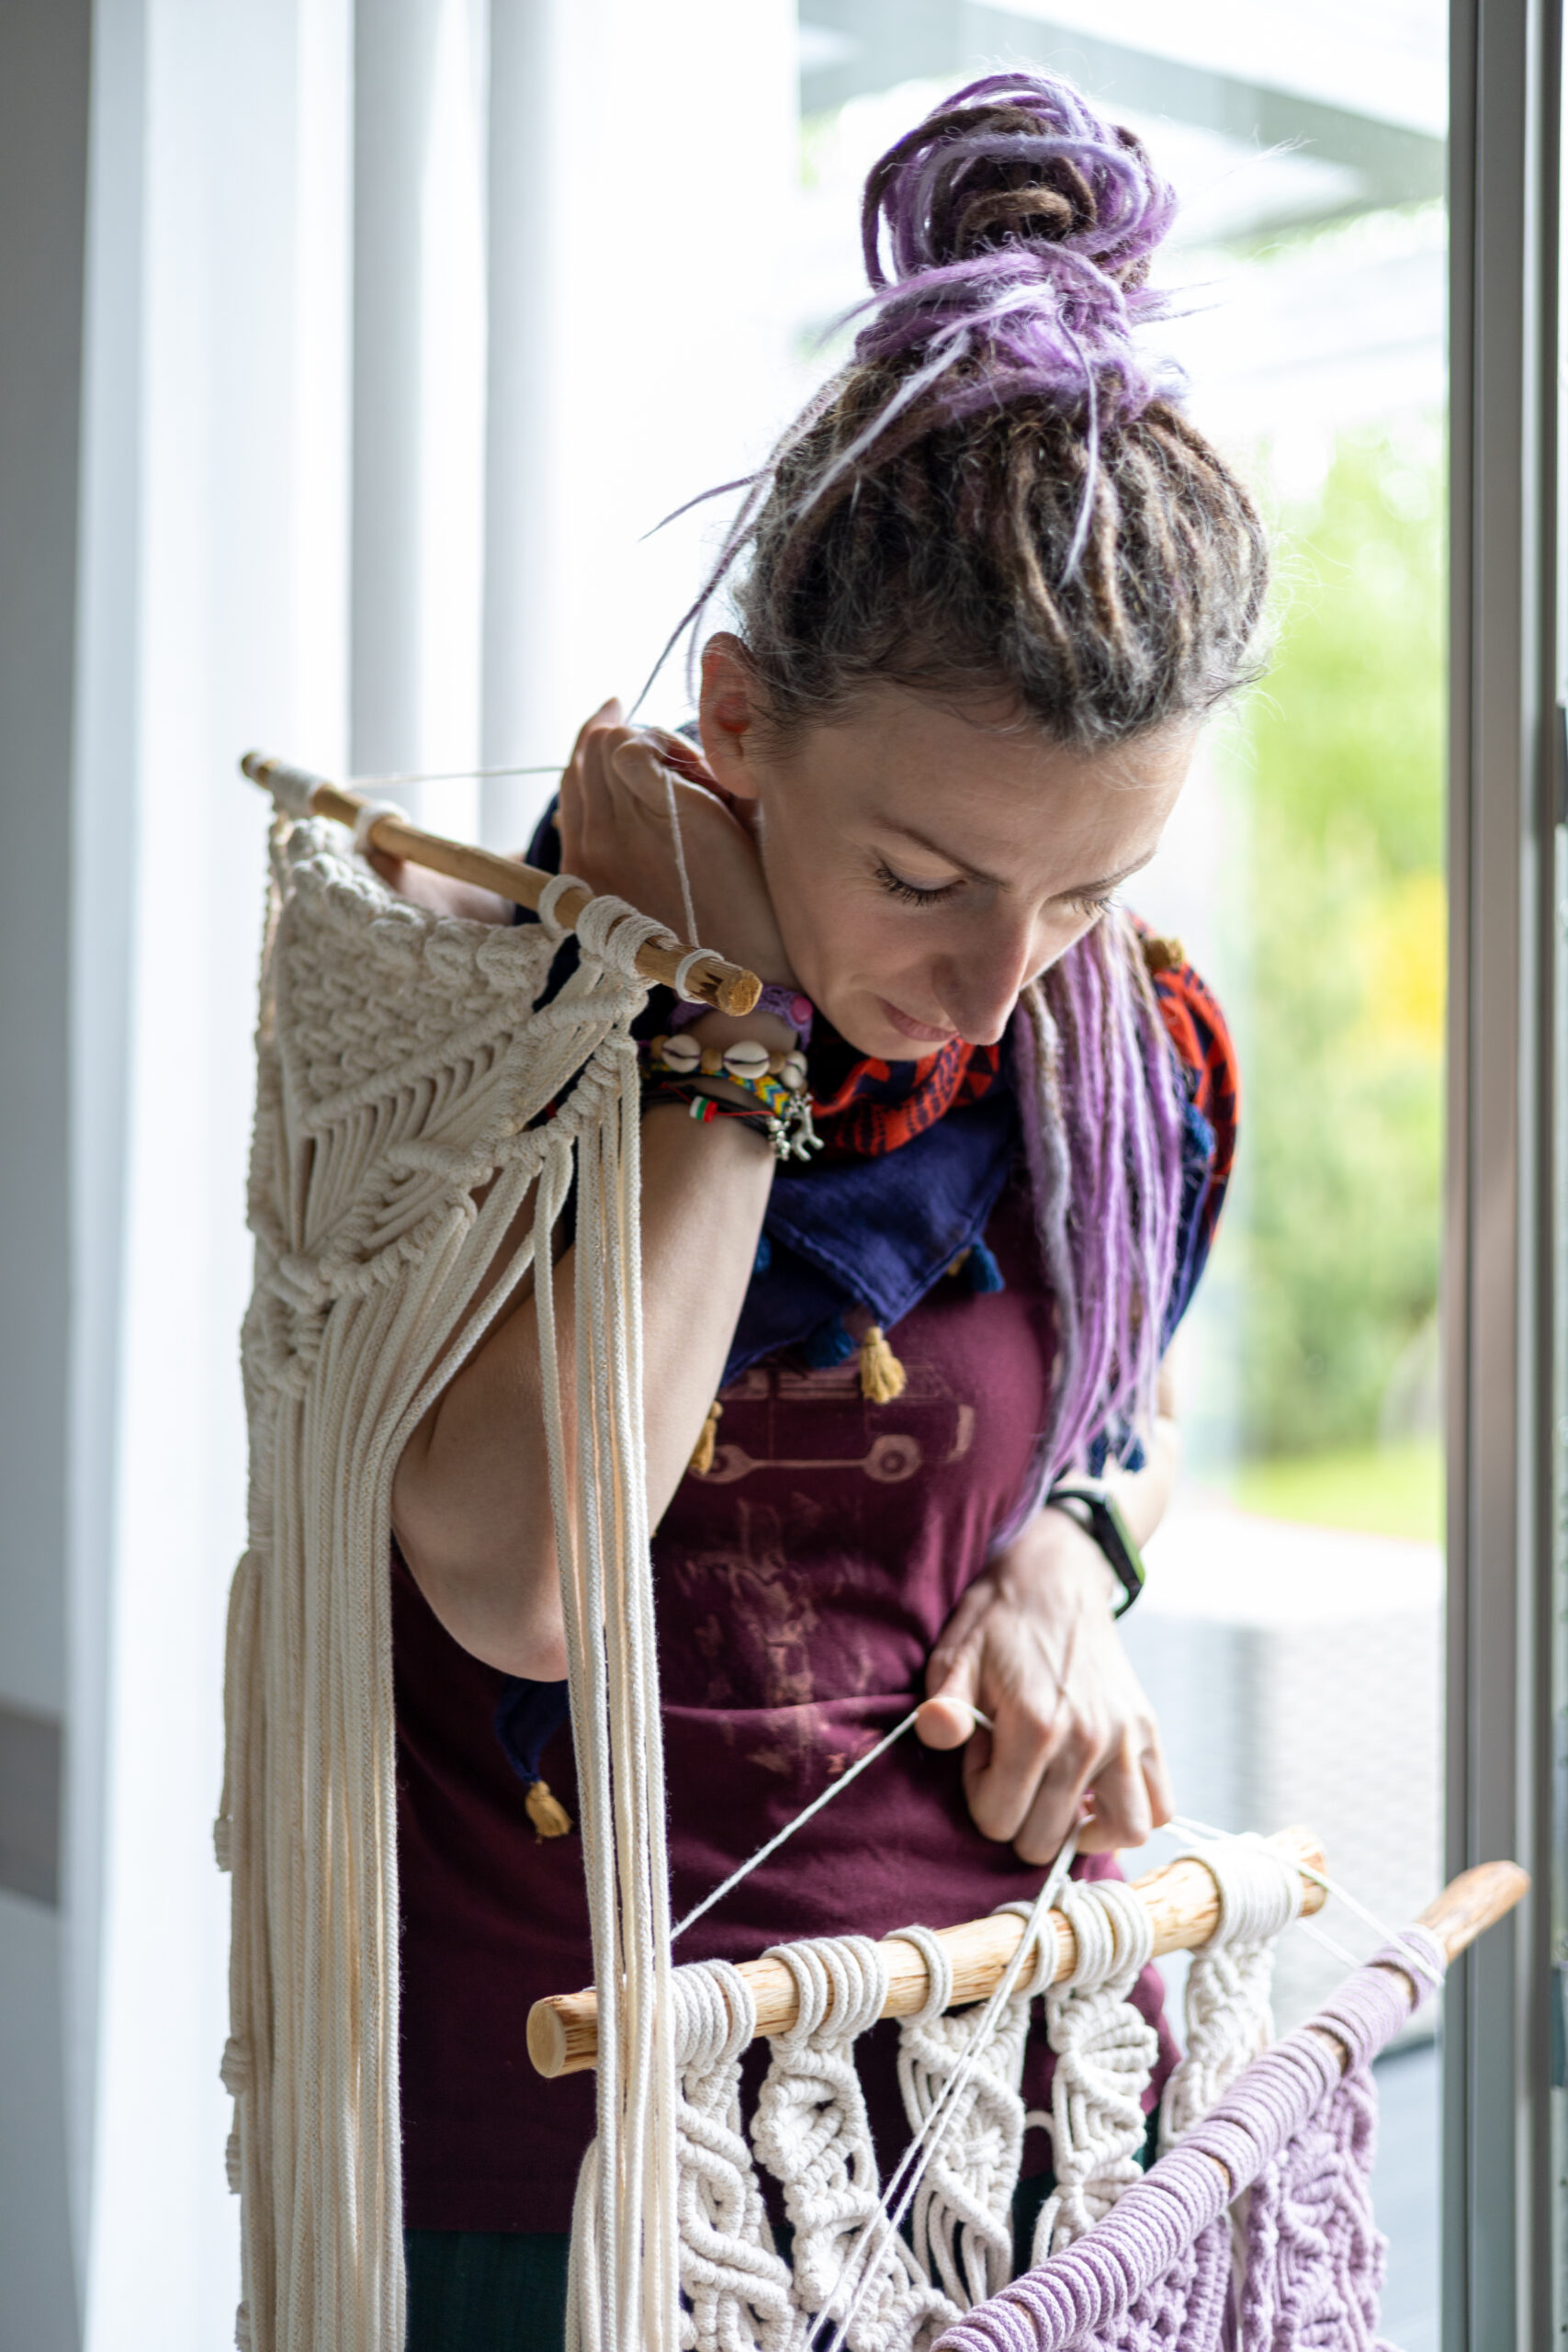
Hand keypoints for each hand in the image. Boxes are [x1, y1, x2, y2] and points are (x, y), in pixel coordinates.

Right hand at [559, 700, 794, 984]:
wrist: (751, 966)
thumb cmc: (713, 935)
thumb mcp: (650, 894)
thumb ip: (622, 847)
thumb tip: (600, 804)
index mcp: (583, 871)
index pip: (572, 781)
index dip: (593, 744)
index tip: (615, 718)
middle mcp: (590, 847)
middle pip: (586, 755)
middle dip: (624, 735)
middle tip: (663, 742)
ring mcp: (620, 829)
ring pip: (607, 744)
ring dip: (651, 740)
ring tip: (695, 771)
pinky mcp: (662, 811)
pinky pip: (634, 747)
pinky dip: (667, 745)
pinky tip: (703, 774)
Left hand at [916, 1507, 1172, 1861]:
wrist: (1054, 1580)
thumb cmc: (997, 1624)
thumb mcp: (955, 1657)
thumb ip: (944, 1706)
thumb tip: (938, 1733)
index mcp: (1034, 1725)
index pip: (998, 1820)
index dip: (980, 1795)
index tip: (982, 1755)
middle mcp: (1088, 1739)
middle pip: (1048, 1838)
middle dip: (1019, 1812)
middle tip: (1013, 1766)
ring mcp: (1125, 1738)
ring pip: (1120, 1832)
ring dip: (1081, 1830)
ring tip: (1056, 1799)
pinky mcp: (1148, 1733)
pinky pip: (1160, 1807)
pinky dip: (1129, 1816)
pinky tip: (1094, 1796)